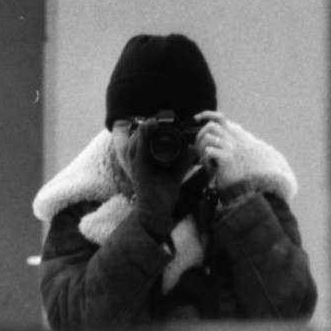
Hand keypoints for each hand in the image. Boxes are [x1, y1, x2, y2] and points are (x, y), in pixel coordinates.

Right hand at [126, 124, 185, 239]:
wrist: (158, 212)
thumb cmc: (164, 196)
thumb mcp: (176, 174)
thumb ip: (183, 162)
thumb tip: (194, 150)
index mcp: (148, 163)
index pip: (146, 142)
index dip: (151, 132)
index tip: (161, 123)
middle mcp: (140, 162)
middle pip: (139, 140)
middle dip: (146, 128)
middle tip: (156, 119)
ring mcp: (137, 165)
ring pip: (135, 142)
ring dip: (142, 130)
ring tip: (151, 121)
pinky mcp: (137, 168)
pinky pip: (137, 149)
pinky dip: (140, 138)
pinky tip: (145, 128)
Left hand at [195, 112, 251, 190]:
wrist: (235, 184)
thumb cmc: (225, 168)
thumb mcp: (220, 151)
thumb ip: (215, 140)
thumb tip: (202, 133)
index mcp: (231, 136)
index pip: (220, 117)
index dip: (206, 114)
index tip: (195, 118)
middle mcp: (232, 139)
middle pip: (210, 127)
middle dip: (201, 137)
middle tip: (200, 151)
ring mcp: (230, 147)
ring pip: (208, 138)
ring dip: (202, 149)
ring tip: (205, 160)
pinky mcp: (227, 156)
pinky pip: (209, 151)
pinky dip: (205, 159)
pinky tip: (210, 166)